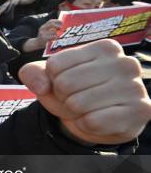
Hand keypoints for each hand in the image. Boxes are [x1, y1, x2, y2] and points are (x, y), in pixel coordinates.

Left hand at [19, 39, 150, 144]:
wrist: (96, 122)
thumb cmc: (74, 94)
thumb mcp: (49, 79)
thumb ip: (32, 73)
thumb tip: (42, 86)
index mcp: (105, 47)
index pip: (55, 65)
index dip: (53, 81)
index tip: (68, 84)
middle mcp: (125, 62)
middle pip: (65, 84)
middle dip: (64, 98)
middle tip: (78, 99)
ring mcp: (135, 86)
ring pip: (78, 104)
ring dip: (75, 112)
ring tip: (88, 109)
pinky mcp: (140, 110)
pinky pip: (93, 121)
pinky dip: (87, 125)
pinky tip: (99, 120)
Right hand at [25, 19, 61, 51]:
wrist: (37, 43)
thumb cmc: (44, 37)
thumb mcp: (46, 31)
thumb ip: (51, 28)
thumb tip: (61, 26)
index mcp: (43, 26)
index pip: (50, 21)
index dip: (57, 21)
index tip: (62, 22)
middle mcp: (42, 29)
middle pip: (51, 24)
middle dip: (57, 26)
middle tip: (61, 28)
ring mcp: (42, 33)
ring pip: (53, 32)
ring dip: (57, 33)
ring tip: (57, 36)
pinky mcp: (44, 38)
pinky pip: (52, 37)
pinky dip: (55, 37)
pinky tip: (55, 38)